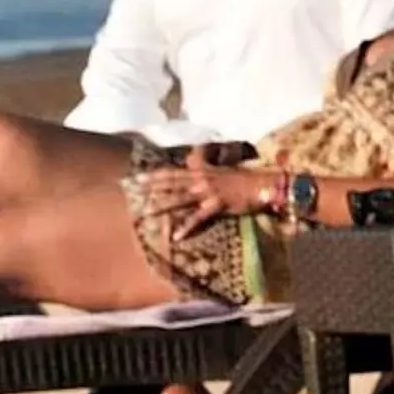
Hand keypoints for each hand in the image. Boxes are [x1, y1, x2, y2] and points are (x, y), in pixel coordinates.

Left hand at [130, 163, 258, 232]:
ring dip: (162, 205)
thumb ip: (202, 163)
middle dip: (149, 184)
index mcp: (200, 171)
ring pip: (180, 197)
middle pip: (170, 181)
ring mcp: (208, 192)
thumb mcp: (220, 167)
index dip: (153, 174)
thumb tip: (190, 156)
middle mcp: (201, 179)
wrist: (264, 182)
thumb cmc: (243, 177)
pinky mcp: (217, 204)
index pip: (172, 172)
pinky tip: (175, 236)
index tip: (135, 177)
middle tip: (129, 186)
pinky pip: (198, 218)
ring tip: (144, 212)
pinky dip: (186, 227)